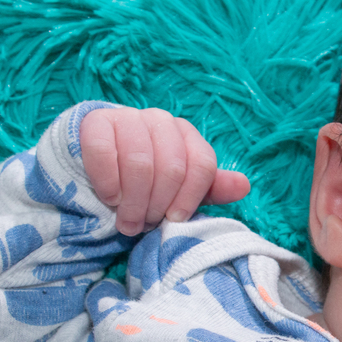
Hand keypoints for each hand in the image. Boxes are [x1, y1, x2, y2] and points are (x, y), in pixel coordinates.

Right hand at [80, 107, 249, 235]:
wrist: (99, 164)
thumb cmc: (146, 181)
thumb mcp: (180, 189)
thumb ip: (210, 188)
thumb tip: (244, 185)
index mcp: (187, 134)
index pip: (202, 164)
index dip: (189, 198)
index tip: (175, 219)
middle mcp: (161, 119)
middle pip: (172, 167)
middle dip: (157, 205)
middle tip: (144, 225)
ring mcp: (129, 116)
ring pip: (140, 163)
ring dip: (133, 201)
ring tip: (127, 220)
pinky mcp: (97, 121)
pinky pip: (105, 152)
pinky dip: (109, 182)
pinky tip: (110, 197)